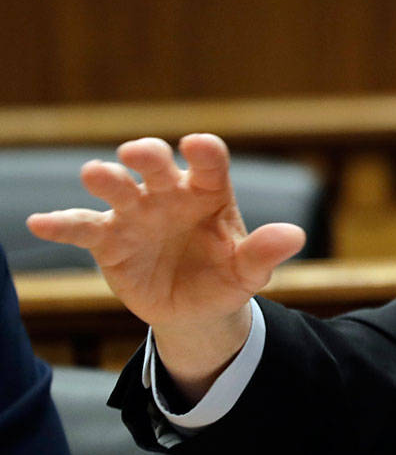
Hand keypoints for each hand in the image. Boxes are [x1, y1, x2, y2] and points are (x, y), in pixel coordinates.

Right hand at [27, 134, 304, 386]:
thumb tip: (296, 236)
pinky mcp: (109, 240)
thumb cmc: (226, 278)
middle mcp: (170, 194)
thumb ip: (266, 252)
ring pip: (118, 188)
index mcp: (210, 192)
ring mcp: (137, 213)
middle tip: (139, 153)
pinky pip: (83, 228)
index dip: (205, 152)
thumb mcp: (249, 272)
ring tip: (96, 174)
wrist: (195, 308)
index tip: (198, 145)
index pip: (210, 163)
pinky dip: (62, 224)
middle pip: (158, 165)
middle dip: (149, 156)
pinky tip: (40, 222)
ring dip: (107, 178)